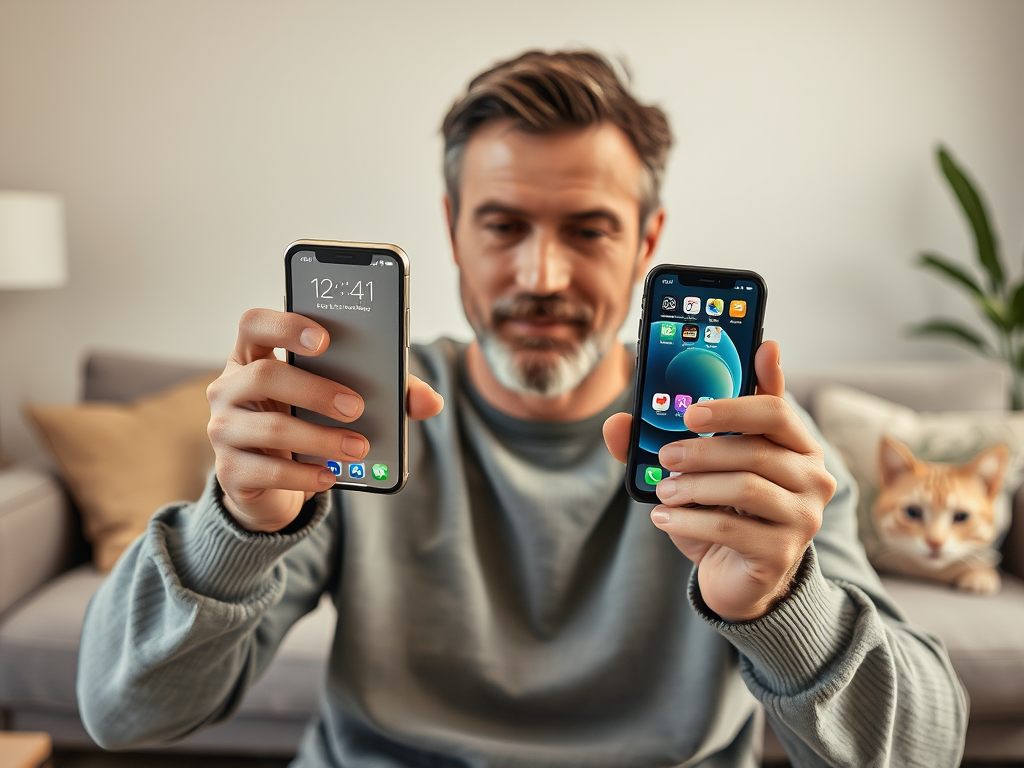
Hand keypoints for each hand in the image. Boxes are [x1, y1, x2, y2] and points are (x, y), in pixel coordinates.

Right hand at [206, 308, 443, 532]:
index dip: (285, 325)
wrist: (269, 481)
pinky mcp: (229, 470)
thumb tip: (431, 401)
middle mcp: (229, 386)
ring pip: (270, 427)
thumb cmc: (306, 421)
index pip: (254, 324)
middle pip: (264, 375)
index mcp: (253, 355)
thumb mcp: (338, 399)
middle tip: (356, 406)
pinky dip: (305, 475)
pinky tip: (331, 474)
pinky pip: (267, 470)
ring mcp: (222, 429)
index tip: (324, 339)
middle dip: (315, 390)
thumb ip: (385, 392)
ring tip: (358, 448)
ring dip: (321, 439)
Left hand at [603, 341, 835, 621]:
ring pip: (745, 488)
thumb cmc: (721, 513)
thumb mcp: (698, 474)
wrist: (735, 577)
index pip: (775, 411)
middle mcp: (812, 477)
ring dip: (694, 487)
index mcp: (797, 444)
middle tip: (664, 456)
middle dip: (702, 451)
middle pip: (756, 450)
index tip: (692, 410)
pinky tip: (664, 518)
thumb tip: (615, 424)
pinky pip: (730, 529)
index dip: (734, 407)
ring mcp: (803, 517)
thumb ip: (663, 442)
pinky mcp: (782, 552)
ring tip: (663, 491)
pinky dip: (689, 520)